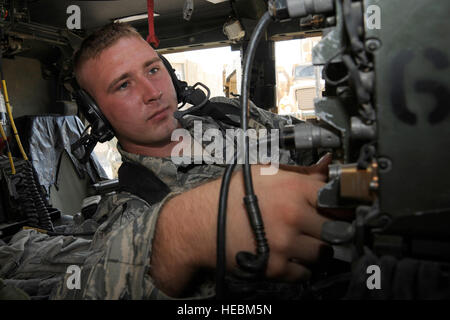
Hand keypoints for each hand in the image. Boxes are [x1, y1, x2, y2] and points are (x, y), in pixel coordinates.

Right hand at [151, 153, 345, 295]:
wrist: (199, 223)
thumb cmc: (228, 195)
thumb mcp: (263, 172)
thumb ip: (299, 172)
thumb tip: (327, 165)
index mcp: (292, 188)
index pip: (335, 199)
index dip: (337, 205)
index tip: (336, 210)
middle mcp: (292, 215)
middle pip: (335, 228)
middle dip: (329, 229)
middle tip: (319, 228)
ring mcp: (285, 243)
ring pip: (324, 253)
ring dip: (317, 249)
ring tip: (302, 242)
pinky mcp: (275, 266)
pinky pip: (305, 272)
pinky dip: (301, 267)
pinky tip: (289, 255)